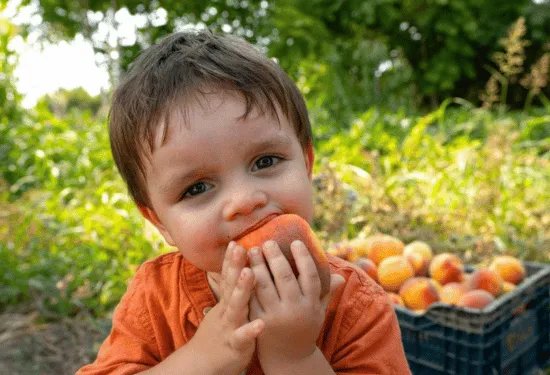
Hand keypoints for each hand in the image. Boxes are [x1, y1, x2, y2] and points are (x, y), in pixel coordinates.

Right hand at [190, 242, 264, 374]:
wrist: (200, 365)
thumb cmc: (218, 334)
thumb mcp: (223, 310)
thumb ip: (231, 292)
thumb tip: (238, 271)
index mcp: (226, 303)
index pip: (228, 277)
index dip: (231, 260)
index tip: (236, 241)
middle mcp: (226, 311)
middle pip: (230, 285)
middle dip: (235, 266)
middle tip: (241, 247)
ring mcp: (228, 326)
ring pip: (235, 307)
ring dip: (241, 289)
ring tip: (249, 272)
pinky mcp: (234, 345)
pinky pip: (242, 337)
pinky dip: (251, 330)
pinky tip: (261, 323)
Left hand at [248, 240, 343, 368]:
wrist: (288, 358)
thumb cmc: (304, 328)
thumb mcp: (318, 312)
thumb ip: (326, 292)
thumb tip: (340, 276)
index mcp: (311, 304)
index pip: (310, 276)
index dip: (303, 257)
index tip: (295, 242)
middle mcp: (294, 309)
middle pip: (284, 277)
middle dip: (275, 257)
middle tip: (267, 242)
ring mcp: (276, 316)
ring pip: (264, 286)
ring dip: (257, 265)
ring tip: (252, 250)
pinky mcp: (259, 321)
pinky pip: (252, 298)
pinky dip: (247, 282)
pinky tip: (242, 269)